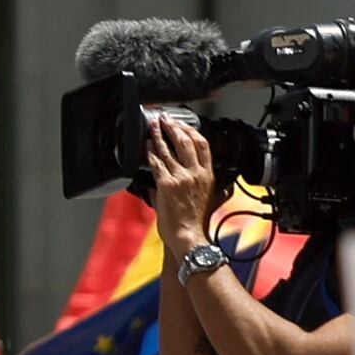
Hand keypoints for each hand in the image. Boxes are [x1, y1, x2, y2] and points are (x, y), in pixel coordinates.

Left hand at [143, 110, 217, 246]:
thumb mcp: (207, 198)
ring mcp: (181, 178)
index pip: (203, 145)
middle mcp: (196, 174)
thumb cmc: (194, 220)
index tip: (183, 124)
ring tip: (152, 126)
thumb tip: (189, 177)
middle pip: (186, 142)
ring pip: (168, 150)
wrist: (189, 234)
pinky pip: (156, 163)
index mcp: (208, 175)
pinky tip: (146, 146)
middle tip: (164, 119)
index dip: (192, 131)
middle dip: (174, 127)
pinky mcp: (166, 184)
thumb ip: (199, 184)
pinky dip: (150, 152)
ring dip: (158, 136)